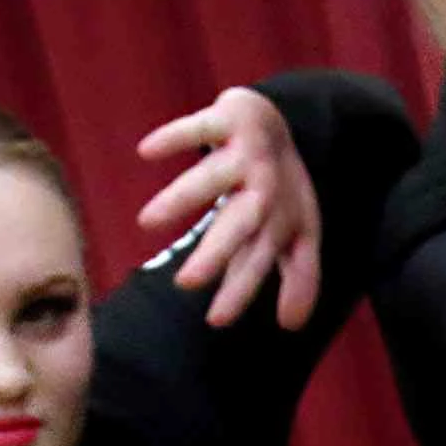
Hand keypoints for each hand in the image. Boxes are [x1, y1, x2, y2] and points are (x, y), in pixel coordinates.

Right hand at [131, 84, 322, 328]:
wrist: (280, 120)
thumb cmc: (281, 189)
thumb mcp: (296, 232)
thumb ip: (298, 277)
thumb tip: (292, 327)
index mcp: (279, 220)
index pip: (259, 261)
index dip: (241, 291)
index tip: (215, 321)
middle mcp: (266, 190)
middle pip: (240, 224)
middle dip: (217, 253)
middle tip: (186, 283)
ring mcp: (247, 154)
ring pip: (213, 177)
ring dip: (182, 197)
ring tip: (147, 222)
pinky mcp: (229, 119)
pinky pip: (201, 126)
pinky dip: (175, 136)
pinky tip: (146, 151)